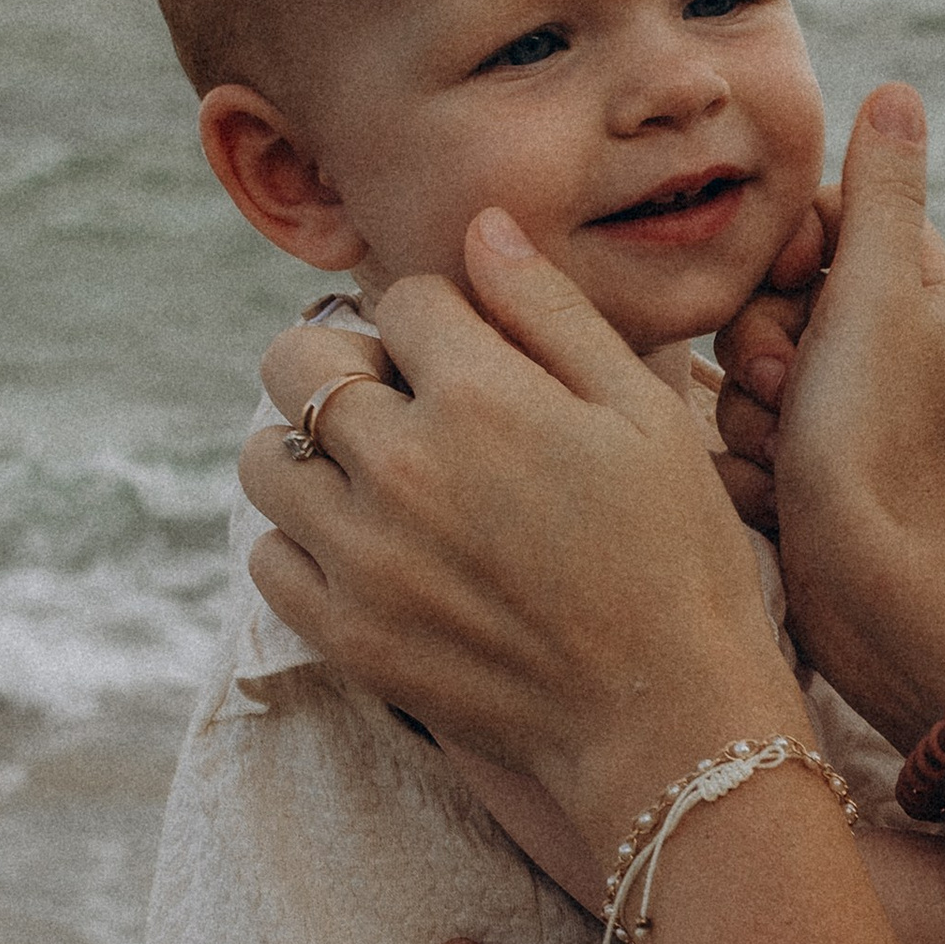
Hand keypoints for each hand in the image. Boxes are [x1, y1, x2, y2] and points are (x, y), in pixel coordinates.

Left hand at [241, 221, 800, 836]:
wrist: (668, 718)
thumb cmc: (677, 558)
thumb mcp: (645, 414)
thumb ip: (553, 313)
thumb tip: (481, 226)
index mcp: (481, 396)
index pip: (400, 299)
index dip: (439, 319)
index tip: (474, 361)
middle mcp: (402, 467)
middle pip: (297, 359)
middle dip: (347, 364)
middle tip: (406, 405)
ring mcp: (364, 557)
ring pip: (267, 457)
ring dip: (311, 452)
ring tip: (380, 480)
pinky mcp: (347, 634)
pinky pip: (269, 555)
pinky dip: (305, 543)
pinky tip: (372, 552)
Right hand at [712, 88, 944, 729]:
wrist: (871, 595)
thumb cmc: (874, 441)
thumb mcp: (875, 292)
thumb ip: (879, 191)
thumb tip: (897, 93)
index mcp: (934, 299)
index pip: (826, 224)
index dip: (785, 255)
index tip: (790, 292)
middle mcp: (905, 356)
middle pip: (780, 299)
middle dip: (762, 342)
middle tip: (787, 387)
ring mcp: (861, 424)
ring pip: (754, 375)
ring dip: (753, 411)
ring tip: (787, 451)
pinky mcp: (824, 484)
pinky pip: (753, 443)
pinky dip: (755, 466)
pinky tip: (778, 494)